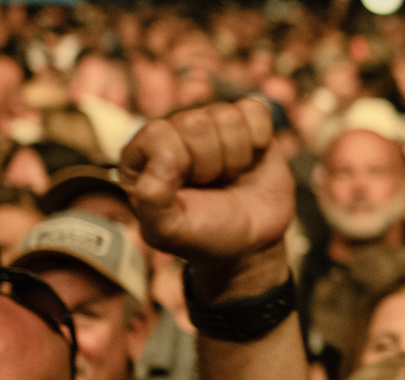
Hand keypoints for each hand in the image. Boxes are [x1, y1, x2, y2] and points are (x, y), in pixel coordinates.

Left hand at [120, 98, 292, 295]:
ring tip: (229, 177)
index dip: (180, 164)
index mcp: (145, 154)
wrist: (251, 244)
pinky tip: (251, 160)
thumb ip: (151, 201)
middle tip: (211, 185)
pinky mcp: (247, 125)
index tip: (188, 189)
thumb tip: (164, 158)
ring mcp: (213, 126)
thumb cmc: (206, 235)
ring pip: (227, 117)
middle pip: (196, 122)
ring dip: (235, 157)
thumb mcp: (168, 231)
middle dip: (211, 163)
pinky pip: (254, 110)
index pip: (159, 133)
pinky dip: (259, 138)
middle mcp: (176, 133)